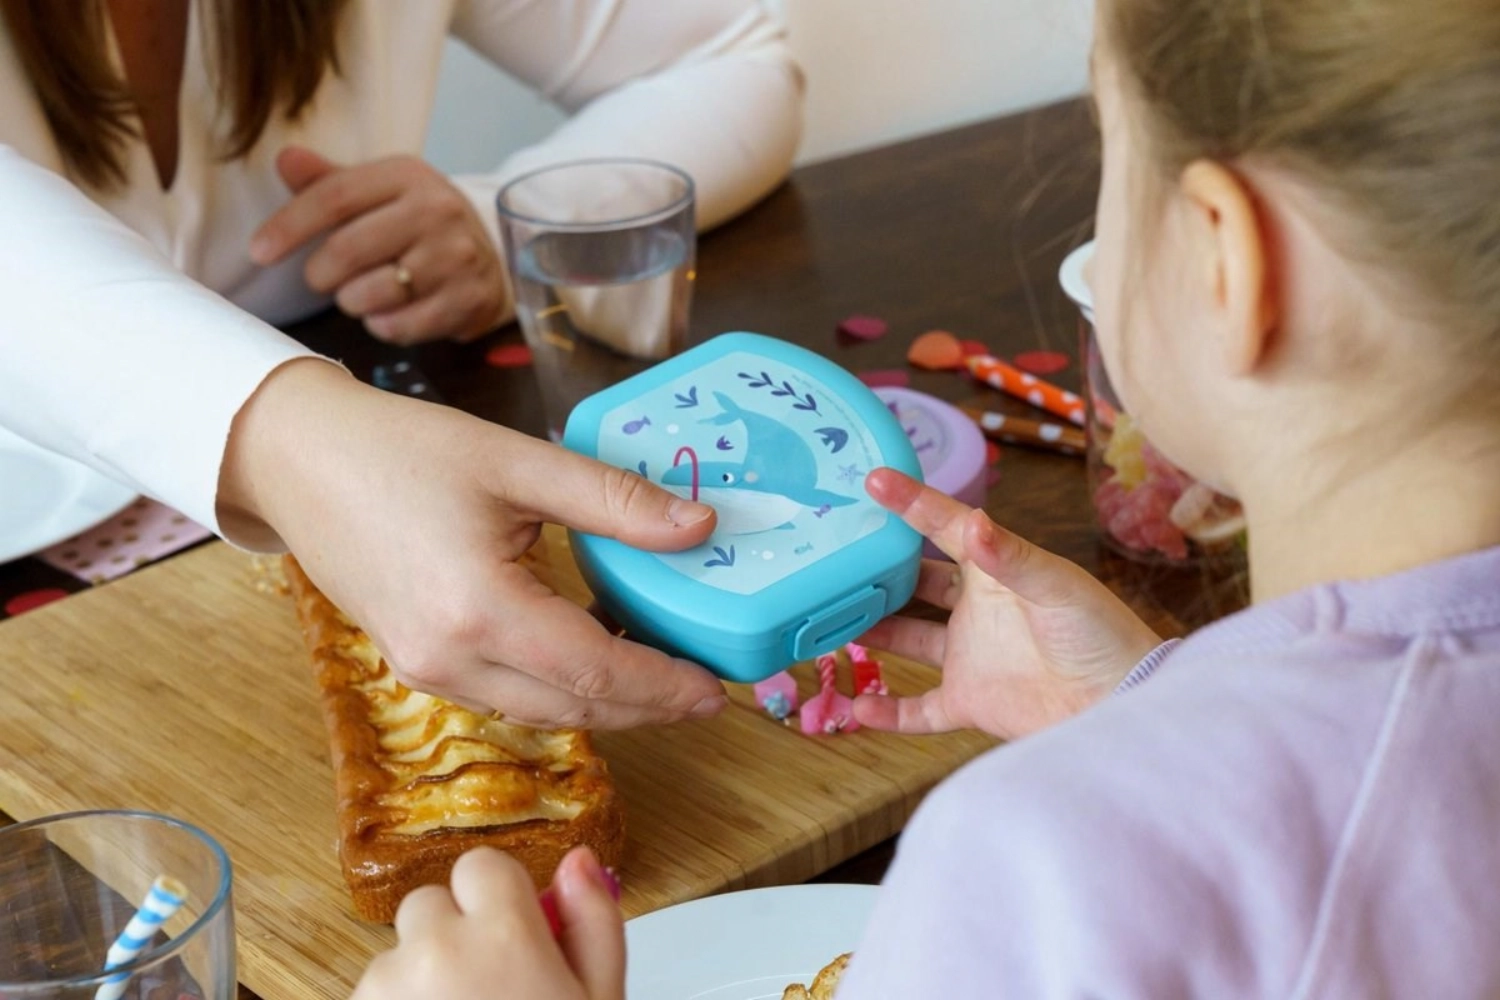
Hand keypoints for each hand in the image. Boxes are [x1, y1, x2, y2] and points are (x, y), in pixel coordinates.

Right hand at [221, 360, 726, 728]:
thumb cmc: (401, 450)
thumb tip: (699, 527)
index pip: (596, 672)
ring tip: (663, 679)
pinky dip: (559, 687)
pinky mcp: (416, 662)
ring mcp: (426, 670)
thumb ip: (613, 500)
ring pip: (539, 710)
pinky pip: (505, 694)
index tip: (718, 687)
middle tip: (706, 695)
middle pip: (573, 707)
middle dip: (647, 708)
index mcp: (479, 610)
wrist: (297, 458)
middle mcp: (450, 659)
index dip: (664, 685)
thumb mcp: (517, 462)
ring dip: (605, 703)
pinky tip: (594, 658)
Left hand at [250, 146, 506, 344]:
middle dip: (319, 273)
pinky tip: (389, 312)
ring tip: (361, 293)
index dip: (289, 226)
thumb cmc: (419, 225)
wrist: (492, 259)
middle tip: (321, 278)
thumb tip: (284, 159)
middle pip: (347, 249)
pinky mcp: (468, 300)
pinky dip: (381, 325)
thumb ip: (330, 181)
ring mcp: (457, 258)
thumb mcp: (380, 193)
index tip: (258, 253)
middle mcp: (437, 211)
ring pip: (369, 294)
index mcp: (408, 175)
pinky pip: (398, 326)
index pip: (335, 197)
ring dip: (351, 301)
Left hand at [352, 847, 624, 999]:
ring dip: (419, 979)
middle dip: (451, 937)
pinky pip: (371, 992)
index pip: (482, 867)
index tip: (510, 939)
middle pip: (431, 905)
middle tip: (484, 988)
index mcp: (504, 933)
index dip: (497, 904)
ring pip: (397, 954)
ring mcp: (387, 984)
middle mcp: (437, 948)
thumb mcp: (601, 996)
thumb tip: (580, 861)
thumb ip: (595, 922)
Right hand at [854, 469, 1163, 739]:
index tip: (873, 480)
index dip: (911, 503)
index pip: (944, 528)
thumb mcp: (1059, 587)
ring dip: (873, 631)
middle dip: (879, 568)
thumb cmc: (1102, 635)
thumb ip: (1012, 558)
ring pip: (907, 639)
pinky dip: (889, 711)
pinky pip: (919, 708)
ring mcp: (970, 655)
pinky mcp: (970, 701)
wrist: (1125, 703)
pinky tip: (857, 706)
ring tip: (829, 618)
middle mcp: (976, 609)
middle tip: (837, 550)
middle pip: (916, 582)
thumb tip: (971, 522)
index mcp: (996, 570)